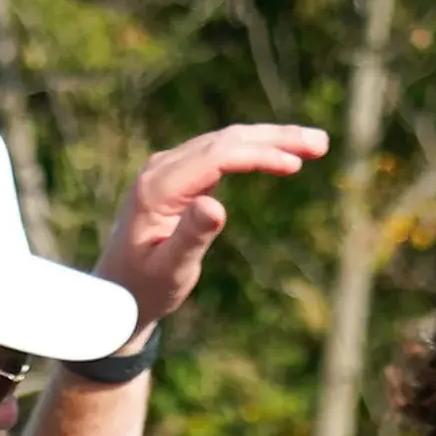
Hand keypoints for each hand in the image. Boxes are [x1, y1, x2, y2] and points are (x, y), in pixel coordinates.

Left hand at [96, 121, 330, 325]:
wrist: (114, 297)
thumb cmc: (142, 291)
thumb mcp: (169, 271)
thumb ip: (191, 238)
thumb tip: (216, 205)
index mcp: (157, 188)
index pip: (218, 155)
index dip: (260, 153)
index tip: (297, 163)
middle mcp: (160, 169)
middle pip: (227, 140)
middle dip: (276, 138)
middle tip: (321, 142)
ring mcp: (168, 168)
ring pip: (227, 141)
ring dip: (270, 140)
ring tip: (314, 145)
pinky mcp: (177, 175)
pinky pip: (221, 153)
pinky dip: (254, 150)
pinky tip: (281, 154)